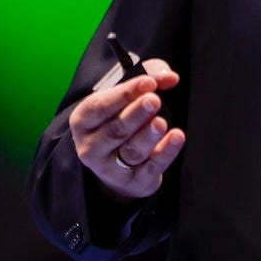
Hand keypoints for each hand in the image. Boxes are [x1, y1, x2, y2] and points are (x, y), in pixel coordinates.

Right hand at [70, 57, 185, 199]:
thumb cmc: (120, 118)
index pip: (101, 106)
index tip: (148, 82)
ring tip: (161, 122)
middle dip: (136, 114)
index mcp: (83, 120)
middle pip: (115, 130)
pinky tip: (176, 137)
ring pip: (131, 150)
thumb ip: (149, 78)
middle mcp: (90, 146)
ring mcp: (109, 168)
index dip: (125, 94)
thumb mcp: (127, 95)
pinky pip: (150, 167)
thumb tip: (170, 77)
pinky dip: (165, 153)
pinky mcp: (133, 183)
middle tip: (154, 101)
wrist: (116, 165)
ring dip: (147, 136)